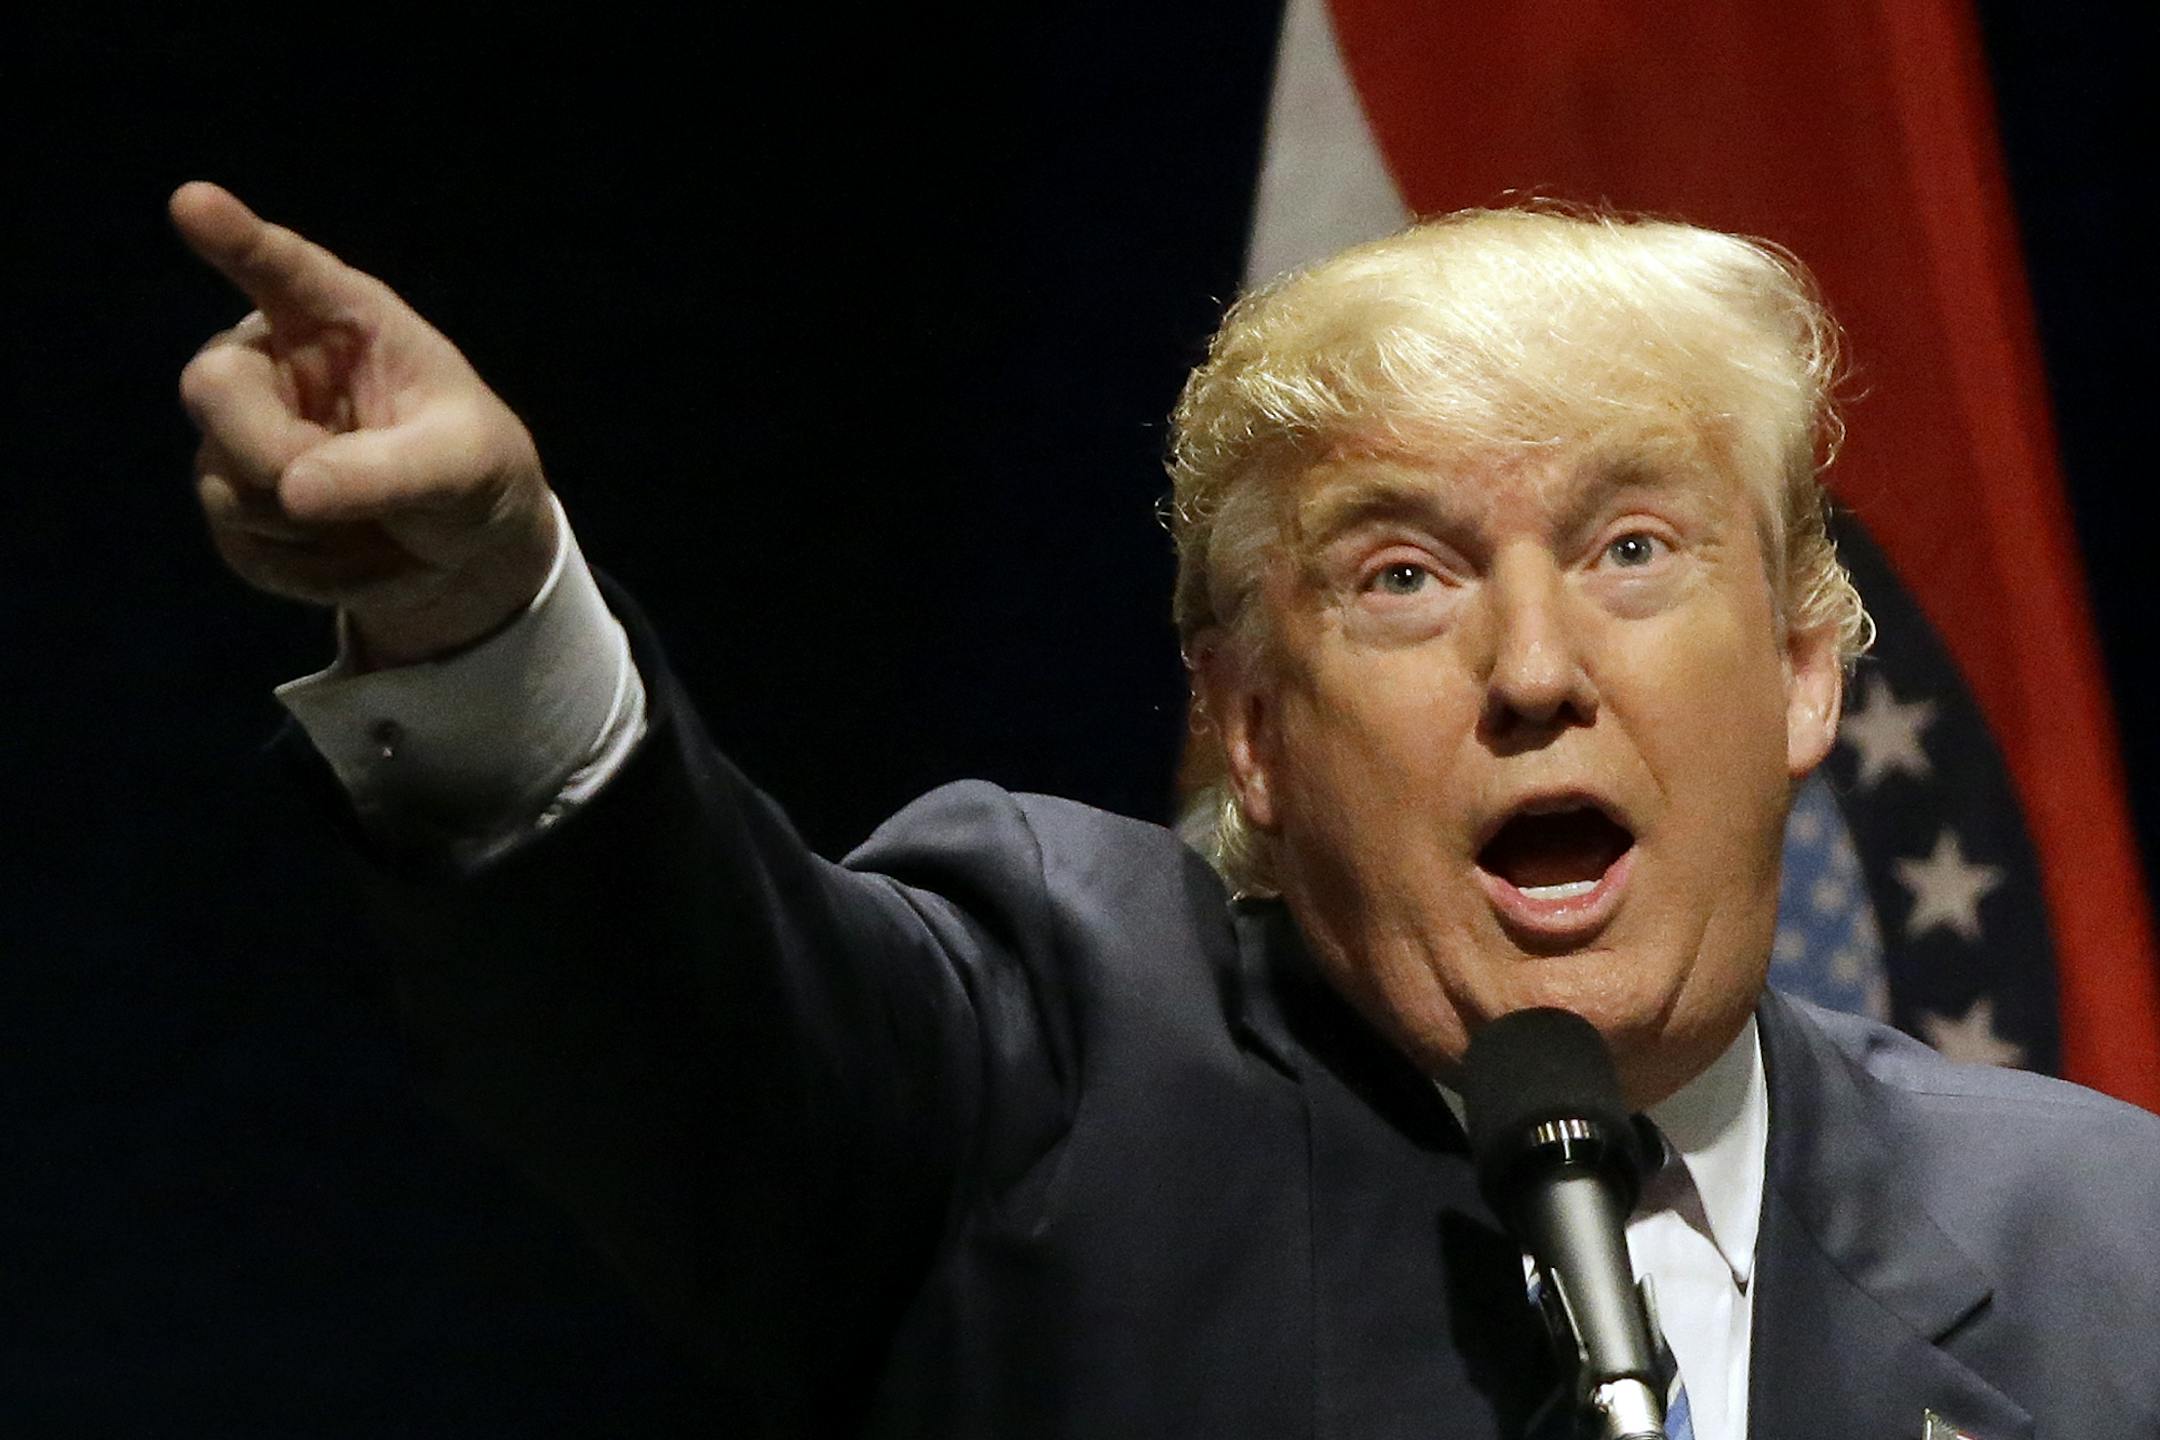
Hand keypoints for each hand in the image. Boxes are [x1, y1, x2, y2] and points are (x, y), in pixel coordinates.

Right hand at [172, 182, 558, 667]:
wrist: (466, 551)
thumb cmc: (473, 472)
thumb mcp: (463, 466)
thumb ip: (388, 470)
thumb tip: (292, 493)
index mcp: (343, 320)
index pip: (282, 268)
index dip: (237, 238)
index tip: (196, 204)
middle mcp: (274, 360)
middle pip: (212, 388)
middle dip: (271, 451)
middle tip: (334, 491)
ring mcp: (242, 432)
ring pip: (227, 484)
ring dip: (314, 530)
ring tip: (382, 523)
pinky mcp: (233, 501)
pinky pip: (244, 545)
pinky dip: (311, 570)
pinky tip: (358, 553)